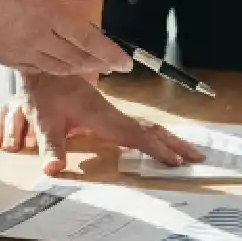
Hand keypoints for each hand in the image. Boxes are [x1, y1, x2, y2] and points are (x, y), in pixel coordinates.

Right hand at [0, 0, 130, 77]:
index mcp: (50, 13)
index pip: (89, 40)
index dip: (110, 54)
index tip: (127, 64)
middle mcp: (38, 37)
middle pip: (76, 58)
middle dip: (98, 64)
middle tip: (112, 67)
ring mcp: (20, 50)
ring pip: (57, 67)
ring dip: (77, 68)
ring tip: (89, 67)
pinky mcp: (4, 58)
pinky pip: (35, 68)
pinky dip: (52, 69)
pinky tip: (58, 65)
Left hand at [0, 76, 205, 176]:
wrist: (44, 70)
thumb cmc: (45, 93)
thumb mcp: (44, 121)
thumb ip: (50, 146)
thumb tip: (52, 170)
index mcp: (102, 116)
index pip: (134, 134)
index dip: (155, 148)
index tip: (175, 161)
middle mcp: (112, 113)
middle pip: (150, 128)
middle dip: (174, 143)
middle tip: (197, 158)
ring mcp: (113, 112)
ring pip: (147, 124)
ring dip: (169, 138)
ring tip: (189, 153)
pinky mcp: (109, 112)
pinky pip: (138, 124)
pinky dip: (156, 134)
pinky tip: (162, 142)